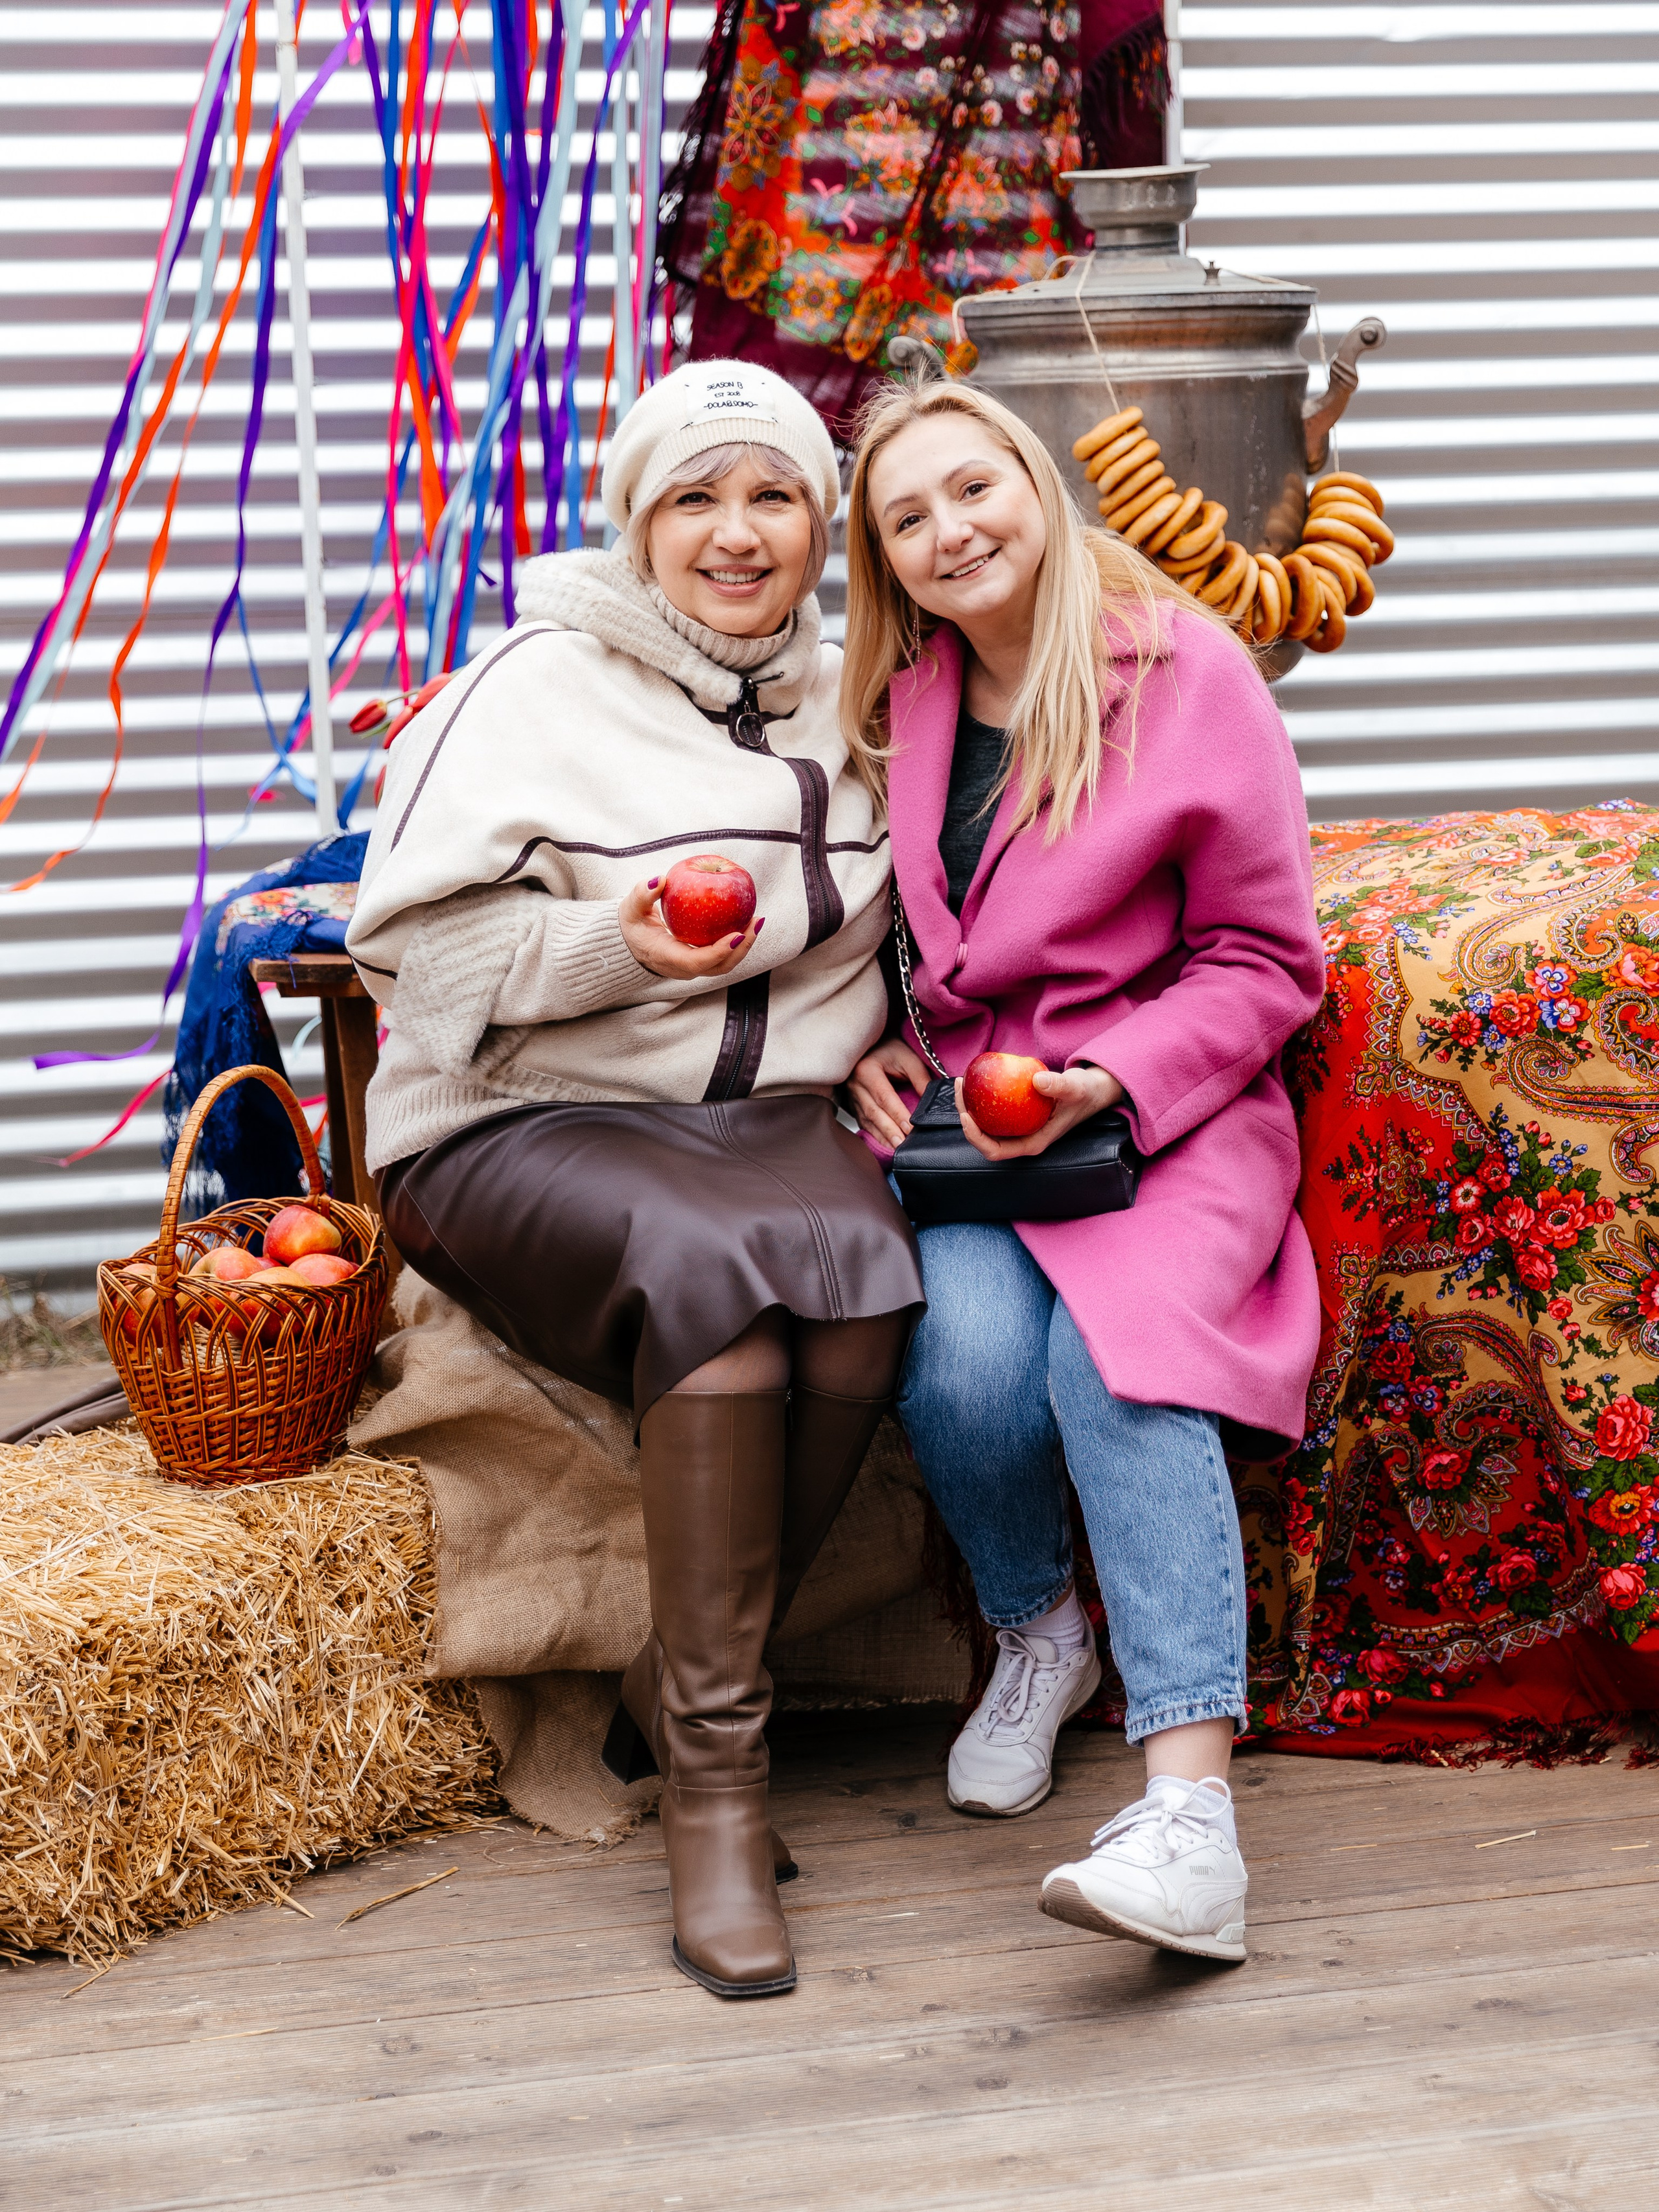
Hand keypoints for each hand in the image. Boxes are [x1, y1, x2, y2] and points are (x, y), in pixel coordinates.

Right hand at [619, 876, 763, 979]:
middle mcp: (683, 968)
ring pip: (724, 963)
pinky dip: (736, 941)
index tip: (737, 935)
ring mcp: (693, 967)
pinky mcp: (700, 961)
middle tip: (755, 922)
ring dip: (743, 945)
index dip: (719, 952)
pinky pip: (722, 954)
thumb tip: (660, 880)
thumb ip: (642, 894)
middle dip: (741, 948)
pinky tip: (746, 920)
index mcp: (667, 958)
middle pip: (720, 966)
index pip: (697, 962)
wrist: (629, 943)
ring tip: (756, 921)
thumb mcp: (631, 907)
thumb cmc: (631, 925)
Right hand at [847, 1035, 932, 1147]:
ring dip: (882, 1136)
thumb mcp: (908, 1057)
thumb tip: (931, 1101)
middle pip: (873, 1112)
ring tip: (896, 1149)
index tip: (910, 1128)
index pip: (884, 1097)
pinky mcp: (852, 1104)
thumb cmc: (890, 1049)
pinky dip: (874, 1135)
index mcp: (868, 1070)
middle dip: (889, 1130)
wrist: (871, 1045)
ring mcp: (851, 1095)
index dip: (897, 1113)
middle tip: (903, 1145)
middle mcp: (855, 1084)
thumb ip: (920, 1078)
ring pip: (866, 1120)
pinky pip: (862, 1122)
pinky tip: (885, 1144)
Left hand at [956, 1062, 1123, 1161]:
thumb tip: (1036, 1081)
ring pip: (986, 1124)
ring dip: (970, 1106)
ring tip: (963, 1081)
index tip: (966, 1115)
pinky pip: (994, 1110)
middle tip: (961, 1088)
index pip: (995, 1150)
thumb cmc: (1084, 1093)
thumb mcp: (1074, 1087)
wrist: (1092, 1089)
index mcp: (1032, 1143)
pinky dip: (983, 1097)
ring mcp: (1019, 1128)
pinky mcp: (1018, 1115)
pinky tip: (977, 1078)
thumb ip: (1058, 1085)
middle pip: (984, 1138)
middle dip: (965, 1117)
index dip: (975, 1138)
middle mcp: (1022, 1139)